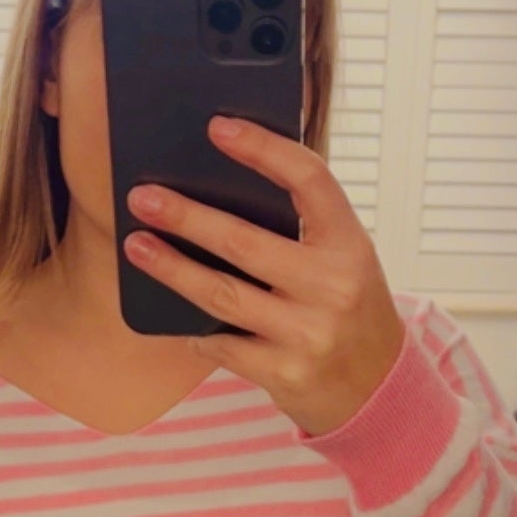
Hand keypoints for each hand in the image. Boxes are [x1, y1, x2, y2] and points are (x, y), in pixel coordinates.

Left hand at [123, 116, 406, 437]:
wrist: (379, 388)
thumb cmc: (348, 309)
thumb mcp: (343, 261)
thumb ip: (300, 230)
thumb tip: (217, 192)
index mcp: (350, 244)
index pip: (309, 180)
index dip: (263, 149)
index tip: (217, 127)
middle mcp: (333, 286)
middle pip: (244, 242)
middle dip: (186, 217)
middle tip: (142, 198)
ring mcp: (309, 333)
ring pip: (222, 295)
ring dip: (172, 269)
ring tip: (137, 247)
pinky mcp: (285, 373)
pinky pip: (222, 345)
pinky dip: (196, 330)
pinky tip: (176, 316)